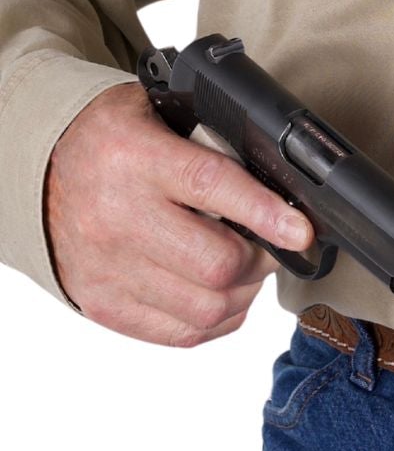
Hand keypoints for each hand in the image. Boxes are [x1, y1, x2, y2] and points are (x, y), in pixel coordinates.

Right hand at [45, 82, 312, 346]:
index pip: (210, 186)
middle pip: (217, 263)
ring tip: (241, 268)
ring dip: (242, 292)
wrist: (36, 175)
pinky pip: (184, 332)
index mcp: (134, 157)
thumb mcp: (161, 117)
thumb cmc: (113, 144)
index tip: (301, 231)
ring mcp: (107, 268)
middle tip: (267, 245)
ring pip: (209, 307)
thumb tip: (284, 186)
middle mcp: (116, 217)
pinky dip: (216, 317)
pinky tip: (216, 292)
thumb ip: (216, 145)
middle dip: (260, 259)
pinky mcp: (104, 305)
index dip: (265, 213)